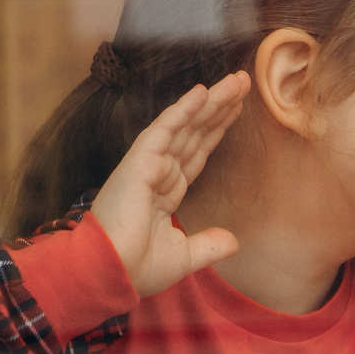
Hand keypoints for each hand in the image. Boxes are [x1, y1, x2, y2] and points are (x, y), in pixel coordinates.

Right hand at [86, 73, 249, 297]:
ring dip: (210, 101)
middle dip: (219, 107)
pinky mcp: (139, 162)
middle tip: (243, 82)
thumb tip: (234, 242)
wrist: (111, 273)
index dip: (216, 129)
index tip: (236, 109)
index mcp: (166, 192)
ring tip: (236, 80)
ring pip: (185, 125)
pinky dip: (183, 110)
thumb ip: (208, 245)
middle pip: (196, 132)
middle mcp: (159, 173)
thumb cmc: (136, 269)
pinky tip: (202, 91)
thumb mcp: (184, 257)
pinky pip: (164, 129)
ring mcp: (148, 165)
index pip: (197, 152)